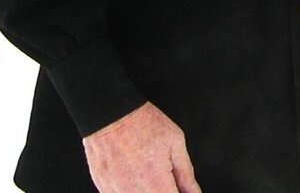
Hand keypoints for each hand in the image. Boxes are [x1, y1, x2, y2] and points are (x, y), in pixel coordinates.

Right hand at [82, 102, 201, 192]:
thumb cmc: (143, 123)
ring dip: (148, 189)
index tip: (180, 187)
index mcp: (156, 184)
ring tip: (147, 169)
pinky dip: (132, 188)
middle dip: (165, 190)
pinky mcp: (105, 190)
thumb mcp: (175, 141)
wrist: (111, 115)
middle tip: (163, 173)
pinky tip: (134, 173)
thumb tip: (194, 191)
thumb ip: (186, 172)